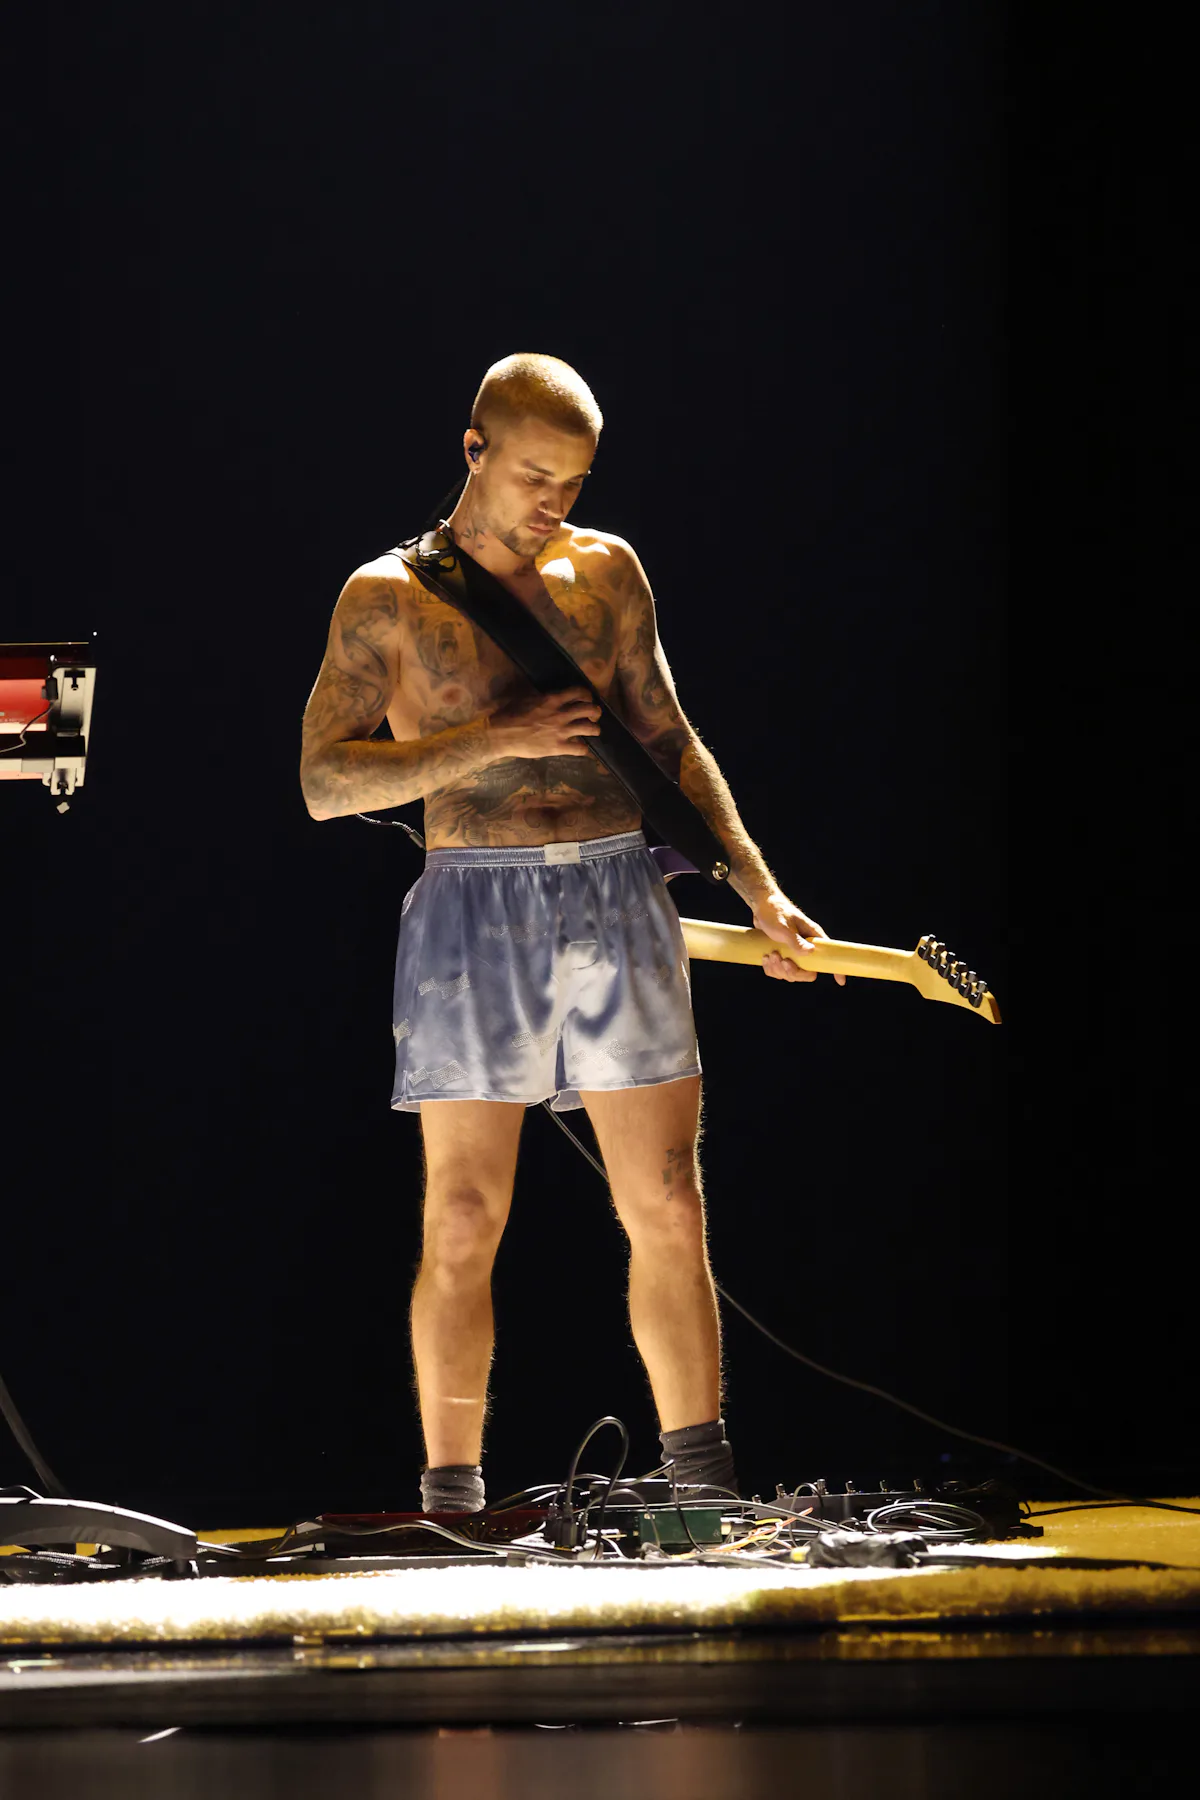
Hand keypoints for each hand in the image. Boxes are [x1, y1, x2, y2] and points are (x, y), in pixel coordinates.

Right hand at [486, 687, 601, 759]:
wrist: (501, 734)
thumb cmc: (510, 714)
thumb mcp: (527, 698)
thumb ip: (543, 697)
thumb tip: (552, 696)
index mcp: (552, 699)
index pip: (578, 692)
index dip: (587, 695)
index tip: (586, 699)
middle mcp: (561, 714)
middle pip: (589, 709)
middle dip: (596, 711)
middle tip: (594, 715)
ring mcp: (561, 731)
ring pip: (590, 728)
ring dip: (595, 729)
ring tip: (594, 731)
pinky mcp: (558, 747)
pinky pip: (580, 749)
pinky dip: (584, 749)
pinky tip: (582, 749)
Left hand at [751, 889, 845, 985]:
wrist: (760, 905)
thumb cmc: (774, 911)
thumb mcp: (784, 927)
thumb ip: (796, 940)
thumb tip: (811, 951)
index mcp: (812, 937)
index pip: (829, 955)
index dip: (835, 970)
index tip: (840, 982)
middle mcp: (806, 946)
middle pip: (807, 972)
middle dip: (792, 972)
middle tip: (782, 961)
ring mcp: (794, 952)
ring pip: (791, 974)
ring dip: (778, 969)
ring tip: (770, 955)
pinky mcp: (782, 955)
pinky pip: (779, 971)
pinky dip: (771, 969)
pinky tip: (765, 957)